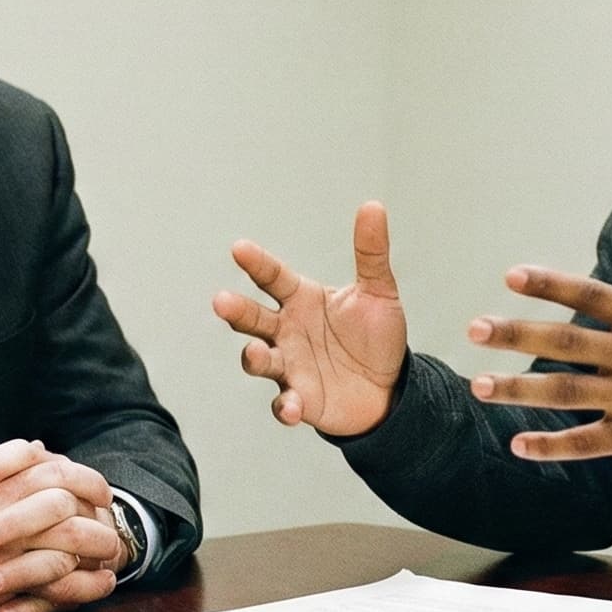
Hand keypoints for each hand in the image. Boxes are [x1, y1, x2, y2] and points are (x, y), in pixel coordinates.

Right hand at [0, 438, 123, 611]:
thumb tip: (40, 448)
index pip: (55, 471)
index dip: (85, 480)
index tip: (98, 490)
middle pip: (68, 506)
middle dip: (98, 514)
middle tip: (110, 522)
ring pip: (67, 545)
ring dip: (97, 550)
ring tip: (112, 554)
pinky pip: (51, 586)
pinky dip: (82, 585)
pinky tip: (98, 583)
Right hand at [213, 202, 407, 436]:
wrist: (389, 389)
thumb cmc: (376, 337)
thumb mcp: (379, 292)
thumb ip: (371, 253)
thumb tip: (373, 205)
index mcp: (301, 300)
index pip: (272, 277)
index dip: (256, 263)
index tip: (239, 248)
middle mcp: (286, 331)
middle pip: (253, 318)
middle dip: (236, 311)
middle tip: (222, 302)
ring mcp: (288, 366)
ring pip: (259, 360)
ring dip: (254, 357)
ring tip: (256, 352)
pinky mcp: (299, 400)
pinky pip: (283, 404)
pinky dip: (284, 406)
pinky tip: (292, 406)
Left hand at [463, 204, 611, 468]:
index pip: (592, 295)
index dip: (551, 285)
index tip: (511, 275)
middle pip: (567, 344)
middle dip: (516, 335)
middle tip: (473, 328)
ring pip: (567, 394)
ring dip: (519, 391)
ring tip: (478, 386)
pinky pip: (588, 443)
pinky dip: (552, 446)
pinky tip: (517, 444)